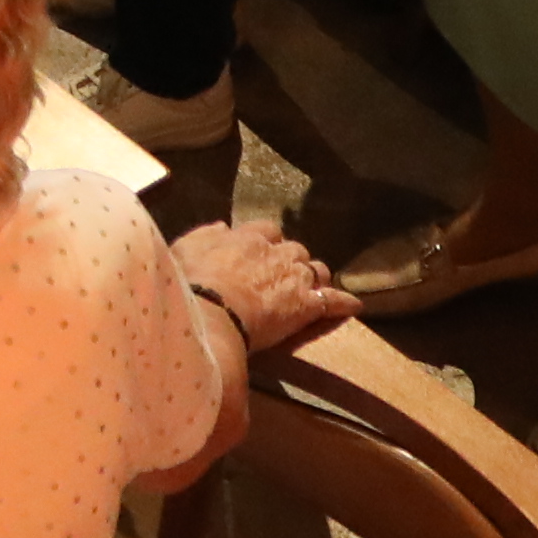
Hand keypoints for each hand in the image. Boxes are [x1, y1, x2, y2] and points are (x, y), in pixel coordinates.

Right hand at [171, 212, 353, 359]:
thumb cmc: (190, 282)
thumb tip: (222, 226)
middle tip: (286, 276)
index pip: (267, 230)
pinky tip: (353, 305)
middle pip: (295, 250)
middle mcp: (275, 252)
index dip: (269, 242)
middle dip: (293, 261)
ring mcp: (294, 278)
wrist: (209, 311)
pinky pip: (332, 300)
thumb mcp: (185, 249)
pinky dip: (343, 302)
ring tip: (315, 289)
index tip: (264, 252)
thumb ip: (206, 236)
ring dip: (315, 278)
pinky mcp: (306, 305)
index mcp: (246, 237)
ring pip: (316, 270)